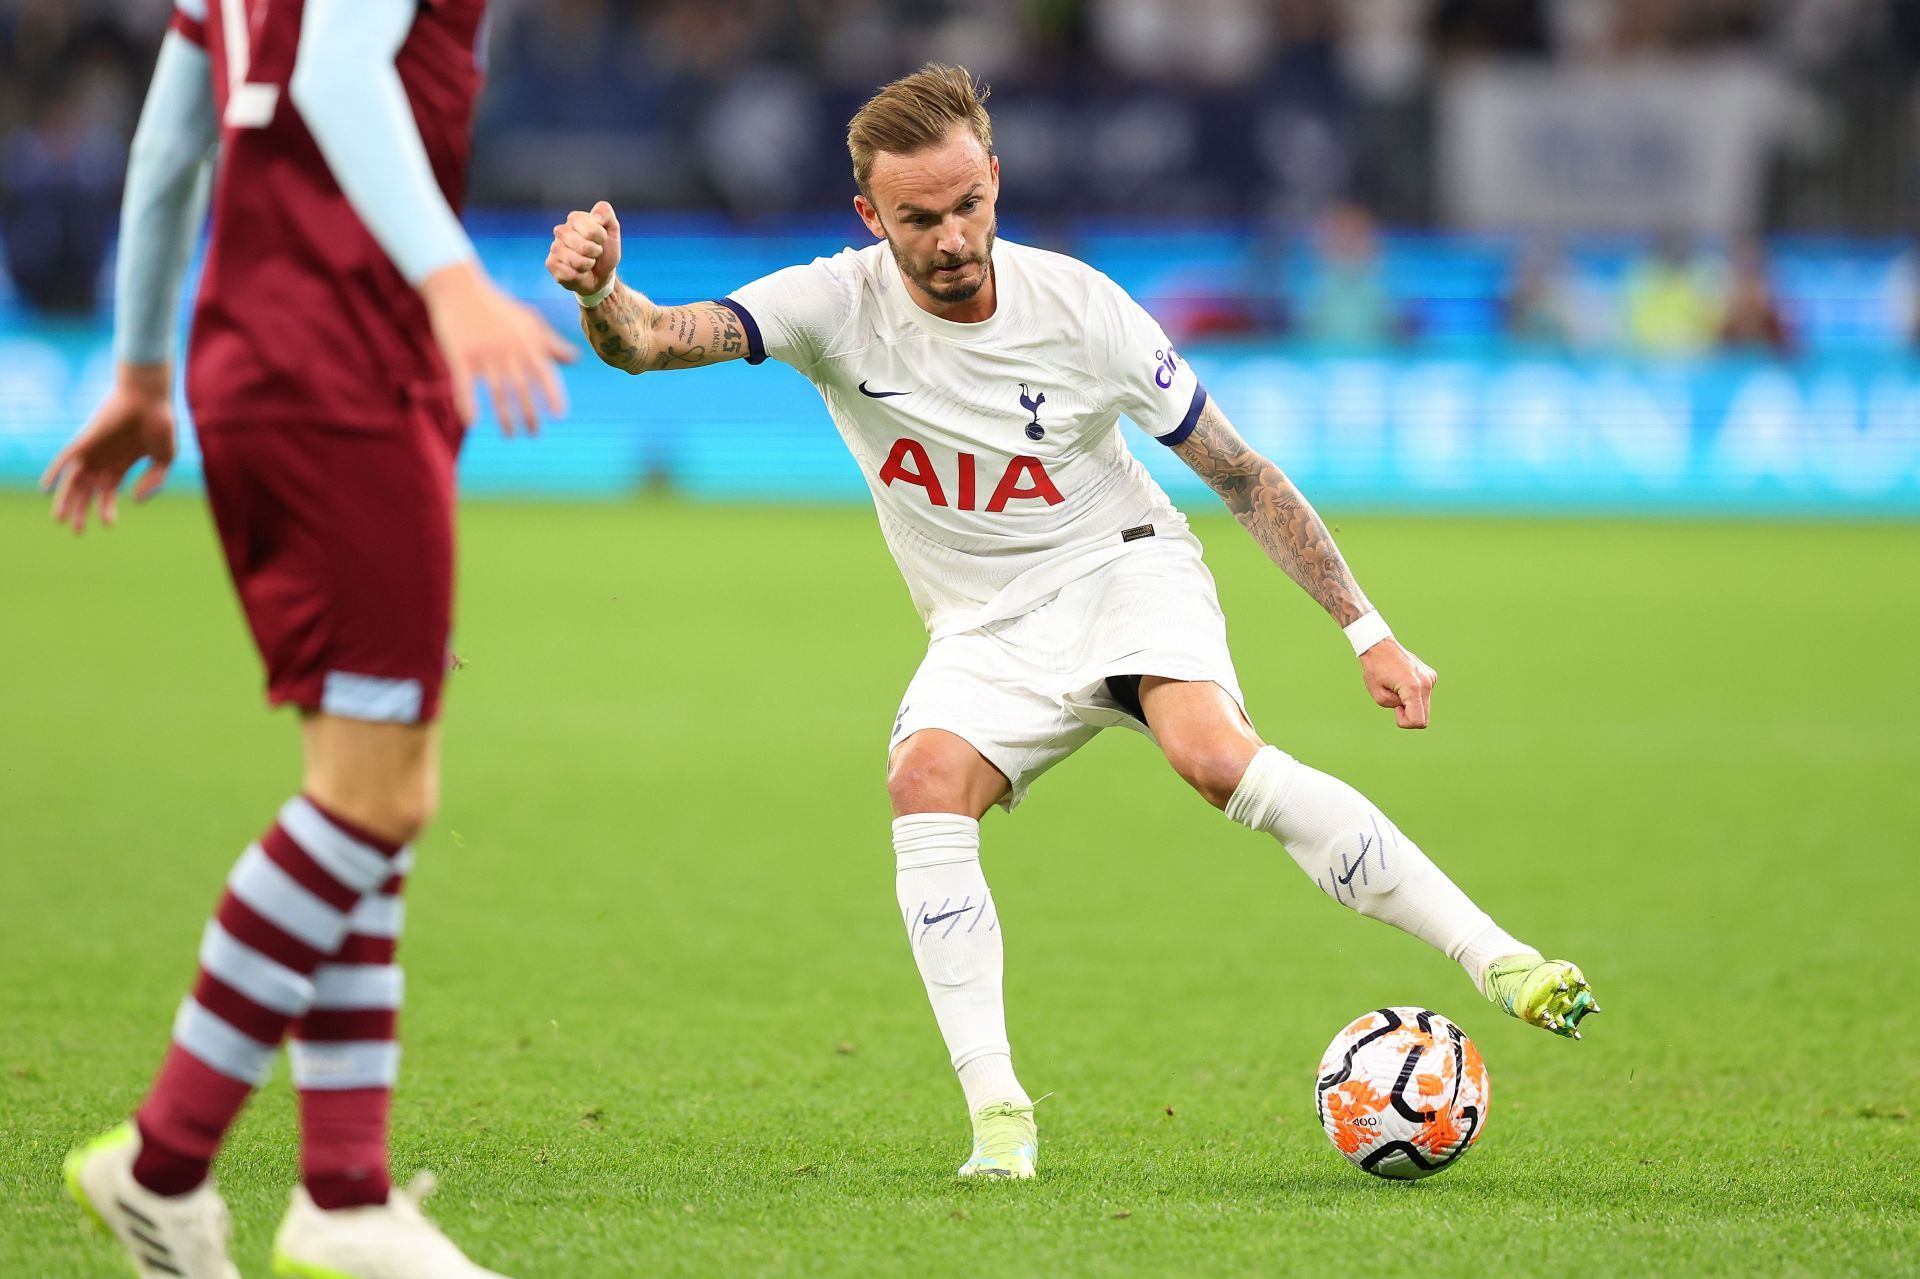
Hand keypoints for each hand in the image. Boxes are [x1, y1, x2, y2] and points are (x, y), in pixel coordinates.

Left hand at [40, 364, 175, 534]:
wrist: (149, 397)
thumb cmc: (160, 423)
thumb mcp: (165, 458)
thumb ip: (155, 480)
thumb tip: (136, 500)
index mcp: (123, 462)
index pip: (109, 490)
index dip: (107, 508)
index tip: (109, 526)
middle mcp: (105, 458)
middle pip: (88, 489)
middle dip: (82, 510)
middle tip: (76, 531)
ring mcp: (94, 450)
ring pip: (75, 480)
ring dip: (67, 500)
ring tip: (60, 520)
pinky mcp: (86, 441)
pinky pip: (65, 459)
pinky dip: (55, 472)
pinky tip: (46, 488)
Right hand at [420, 259, 575, 434]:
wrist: (459, 288)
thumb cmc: (498, 307)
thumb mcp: (529, 321)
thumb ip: (551, 343)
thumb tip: (575, 360)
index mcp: (526, 343)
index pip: (544, 373)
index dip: (552, 394)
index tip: (559, 415)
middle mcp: (508, 350)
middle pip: (522, 387)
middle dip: (529, 413)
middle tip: (534, 433)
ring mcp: (484, 353)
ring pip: (497, 391)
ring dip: (504, 416)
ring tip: (511, 434)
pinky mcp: (460, 355)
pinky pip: (464, 384)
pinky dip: (467, 403)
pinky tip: (471, 422)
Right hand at [545, 200, 621, 297]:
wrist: (601, 274)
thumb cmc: (605, 251)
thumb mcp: (612, 231)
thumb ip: (606, 214)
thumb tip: (596, 215)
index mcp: (575, 219)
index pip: (592, 229)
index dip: (600, 237)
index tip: (600, 239)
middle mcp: (561, 231)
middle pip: (584, 246)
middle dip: (595, 253)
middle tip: (594, 253)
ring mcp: (555, 247)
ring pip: (576, 261)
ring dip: (588, 265)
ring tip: (587, 263)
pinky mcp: (551, 264)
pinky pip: (569, 273)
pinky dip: (579, 276)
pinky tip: (578, 272)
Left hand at [1360, 638, 1436, 728]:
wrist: (1380, 646)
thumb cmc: (1375, 670)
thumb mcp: (1379, 695)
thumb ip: (1395, 707)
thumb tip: (1408, 706)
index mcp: (1413, 688)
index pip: (1418, 721)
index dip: (1404, 722)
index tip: (1395, 709)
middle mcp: (1426, 682)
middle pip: (1424, 717)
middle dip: (1409, 715)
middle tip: (1395, 700)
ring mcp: (1430, 677)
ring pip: (1424, 706)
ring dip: (1411, 704)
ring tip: (1398, 689)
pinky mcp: (1431, 674)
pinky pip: (1425, 694)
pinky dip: (1414, 694)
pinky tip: (1404, 681)